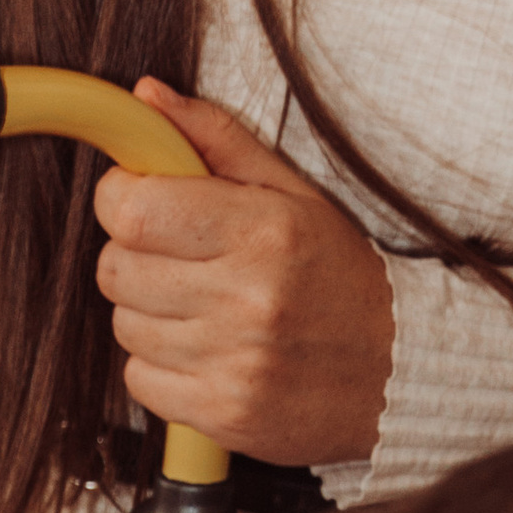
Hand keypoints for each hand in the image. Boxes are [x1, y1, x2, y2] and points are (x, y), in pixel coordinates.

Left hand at [93, 78, 393, 467]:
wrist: (397, 370)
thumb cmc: (338, 273)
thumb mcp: (293, 193)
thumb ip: (216, 141)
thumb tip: (146, 99)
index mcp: (263, 231)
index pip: (133, 211)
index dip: (120, 198)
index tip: (138, 198)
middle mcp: (245, 299)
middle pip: (116, 270)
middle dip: (134, 255)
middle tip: (179, 256)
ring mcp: (232, 363)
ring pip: (124, 326)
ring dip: (149, 313)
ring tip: (203, 307)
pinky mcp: (220, 414)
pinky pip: (139, 380)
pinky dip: (159, 365)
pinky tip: (205, 351)